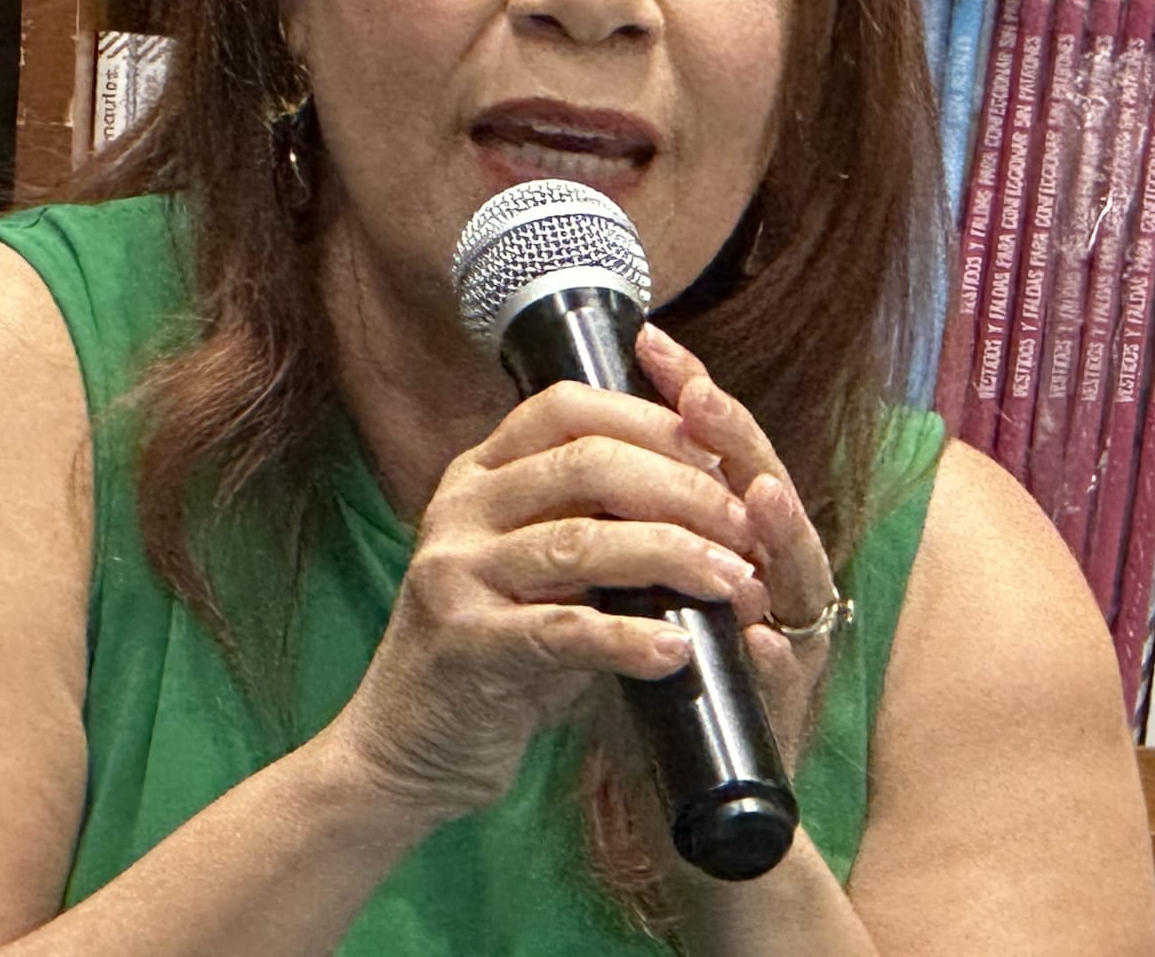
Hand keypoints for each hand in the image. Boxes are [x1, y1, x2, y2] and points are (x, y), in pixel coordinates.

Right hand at [330, 381, 768, 824]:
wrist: (408, 746)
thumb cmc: (499, 651)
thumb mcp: (544, 569)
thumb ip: (602, 522)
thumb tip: (719, 494)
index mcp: (480, 472)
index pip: (569, 407)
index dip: (652, 421)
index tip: (722, 453)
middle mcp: (460, 507)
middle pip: (587, 464)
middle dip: (682, 490)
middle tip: (746, 529)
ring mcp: (454, 572)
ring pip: (580, 542)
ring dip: (673, 558)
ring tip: (735, 585)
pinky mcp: (463, 644)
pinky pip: (561, 630)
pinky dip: (628, 638)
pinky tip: (676, 650)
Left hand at [635, 323, 841, 767]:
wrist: (678, 805)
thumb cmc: (655, 687)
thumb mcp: (634, 591)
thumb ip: (630, 528)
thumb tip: (582, 444)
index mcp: (737, 547)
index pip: (719, 455)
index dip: (692, 398)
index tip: (653, 344)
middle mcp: (774, 586)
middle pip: (769, 493)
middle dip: (735, 441)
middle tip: (699, 395)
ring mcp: (790, 649)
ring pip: (800, 578)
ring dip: (779, 531)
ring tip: (755, 490)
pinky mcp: (782, 719)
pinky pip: (785, 684)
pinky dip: (773, 659)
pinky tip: (759, 639)